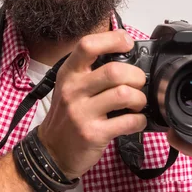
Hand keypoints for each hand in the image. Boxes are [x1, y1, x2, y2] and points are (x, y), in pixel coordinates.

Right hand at [38, 30, 147, 179]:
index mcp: (69, 73)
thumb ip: (92, 72)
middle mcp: (73, 90)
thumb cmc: (67, 116)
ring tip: (137, 103)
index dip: (113, 39)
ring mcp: (82, 112)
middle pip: (114, 71)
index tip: (128, 43)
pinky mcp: (93, 133)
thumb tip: (126, 56)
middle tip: (138, 83)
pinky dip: (139, 120)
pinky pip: (128, 121)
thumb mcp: (70, 87)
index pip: (88, 45)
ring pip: (124, 94)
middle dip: (136, 76)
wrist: (52, 152)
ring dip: (139, 98)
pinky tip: (135, 121)